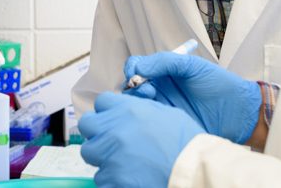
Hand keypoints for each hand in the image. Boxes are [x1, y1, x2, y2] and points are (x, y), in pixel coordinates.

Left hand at [79, 92, 203, 187]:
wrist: (193, 171)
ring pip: (90, 152)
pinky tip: (127, 177)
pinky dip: (111, 178)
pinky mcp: (112, 179)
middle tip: (109, 139)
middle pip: (88, 125)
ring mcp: (111, 156)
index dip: (107, 110)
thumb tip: (125, 111)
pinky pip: (100, 178)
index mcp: (128, 110)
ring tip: (120, 161)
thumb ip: (139, 109)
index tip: (113, 118)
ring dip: (102, 156)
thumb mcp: (164, 112)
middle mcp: (115, 130)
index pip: (101, 102)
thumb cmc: (185, 142)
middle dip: (97, 131)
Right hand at [124, 53, 261, 143]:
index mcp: (164, 71)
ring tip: (153, 100)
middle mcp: (159, 88)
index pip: (138, 66)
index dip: (133, 68)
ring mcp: (162, 108)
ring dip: (138, 102)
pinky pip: (148, 123)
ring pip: (137, 105)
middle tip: (149, 90)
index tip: (135, 74)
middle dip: (133, 87)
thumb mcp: (192, 66)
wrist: (238, 113)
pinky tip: (156, 117)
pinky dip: (145, 118)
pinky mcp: (166, 127)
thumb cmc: (218, 84)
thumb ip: (165, 61)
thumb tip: (137, 67)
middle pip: (132, 86)